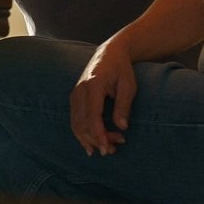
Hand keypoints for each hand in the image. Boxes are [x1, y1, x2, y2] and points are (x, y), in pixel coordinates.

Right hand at [69, 38, 135, 155]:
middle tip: (113, 149)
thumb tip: (122, 127)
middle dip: (96, 140)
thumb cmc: (121, 69)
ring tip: (106, 149)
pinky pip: (74, 120)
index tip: (107, 148)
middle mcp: (79, 91)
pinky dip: (81, 134)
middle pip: (82, 123)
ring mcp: (74, 95)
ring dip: (89, 139)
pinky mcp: (74, 98)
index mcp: (93, 86)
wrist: (109, 53)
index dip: (99, 135)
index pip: (92, 116)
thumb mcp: (128, 86)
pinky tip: (90, 145)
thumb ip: (124, 105)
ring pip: (76, 124)